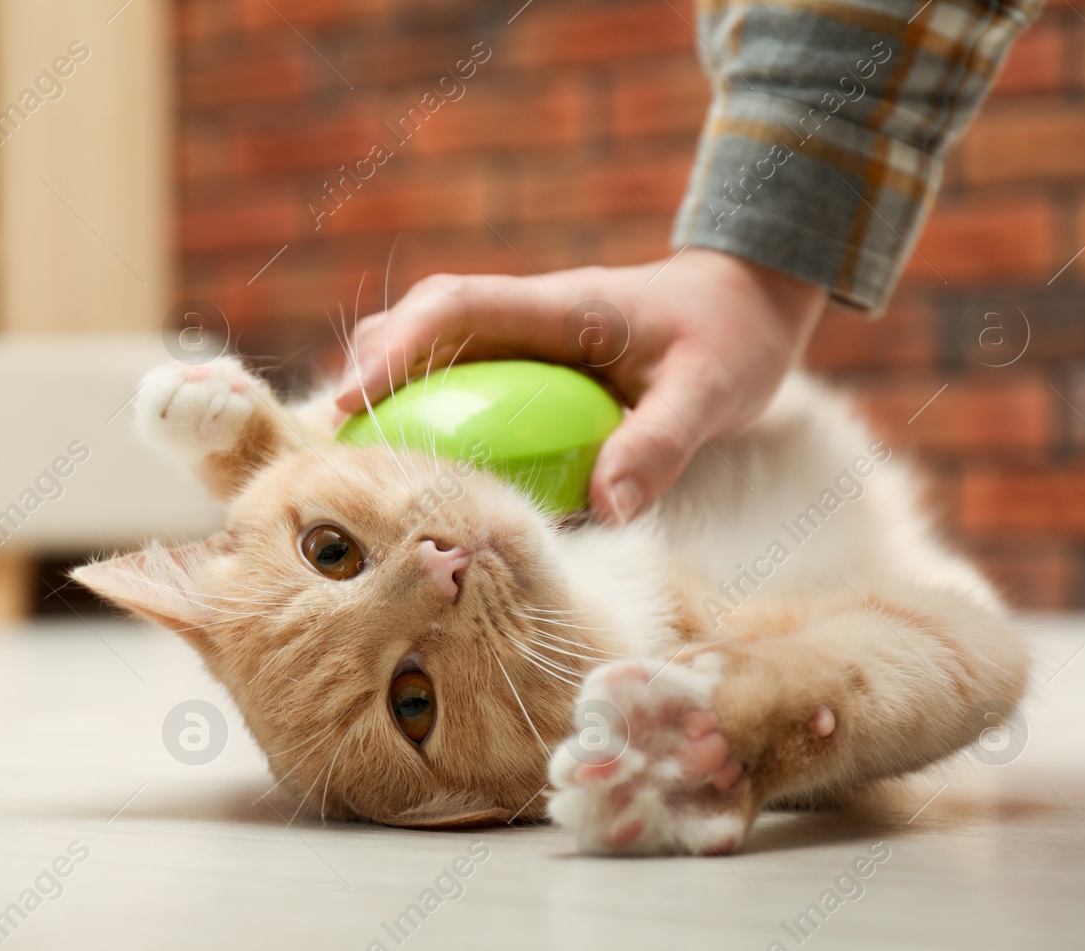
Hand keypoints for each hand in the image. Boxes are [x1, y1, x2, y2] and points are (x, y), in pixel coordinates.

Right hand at [336, 249, 827, 523]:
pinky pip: (465, 384)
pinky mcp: (531, 367)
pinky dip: (429, 413)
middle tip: (334, 439)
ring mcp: (525, 340)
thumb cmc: (732, 338)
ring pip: (433, 350)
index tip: (354, 400)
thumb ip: (662, 444)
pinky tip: (421, 468)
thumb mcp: (713, 391)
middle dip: (371, 368)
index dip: (397, 348)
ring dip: (390, 390)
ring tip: (358, 457)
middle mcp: (529, 316)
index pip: (458, 309)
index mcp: (561, 307)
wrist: (749, 304)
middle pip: (423, 323)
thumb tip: (605, 511)